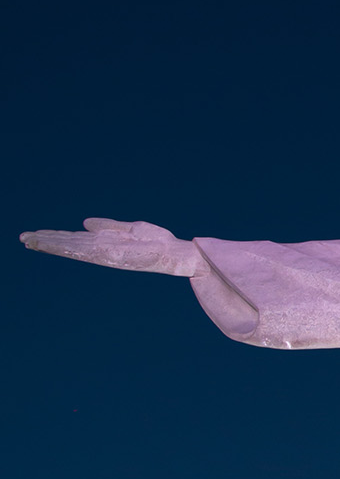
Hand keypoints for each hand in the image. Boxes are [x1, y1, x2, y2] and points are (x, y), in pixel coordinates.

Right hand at [19, 218, 205, 276]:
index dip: (54, 237)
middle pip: (68, 244)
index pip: (75, 240)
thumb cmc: (159, 242)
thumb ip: (108, 226)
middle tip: (22, 238)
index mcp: (106, 243)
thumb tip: (85, 224)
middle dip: (46, 241)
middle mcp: (102, 250)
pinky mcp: (114, 255)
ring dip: (51, 244)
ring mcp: (106, 253)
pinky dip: (70, 247)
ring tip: (29, 240)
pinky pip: (88, 250)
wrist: (178, 254)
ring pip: (72, 248)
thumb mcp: (131, 228)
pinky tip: (55, 243)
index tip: (34, 234)